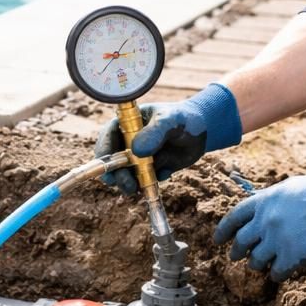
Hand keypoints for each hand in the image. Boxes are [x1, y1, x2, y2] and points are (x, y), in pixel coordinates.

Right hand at [95, 82, 242, 193]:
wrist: (202, 132)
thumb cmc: (183, 118)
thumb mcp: (171, 120)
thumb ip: (155, 132)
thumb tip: (136, 151)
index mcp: (126, 124)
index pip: (108, 137)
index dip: (104, 153)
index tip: (107, 168)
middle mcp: (128, 142)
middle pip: (112, 161)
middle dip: (117, 175)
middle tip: (127, 185)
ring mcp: (138, 158)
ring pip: (125, 175)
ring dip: (130, 184)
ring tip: (141, 188)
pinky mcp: (149, 171)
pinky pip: (144, 182)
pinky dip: (150, 183)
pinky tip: (166, 172)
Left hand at [213, 166, 305, 281]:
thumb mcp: (292, 187)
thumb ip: (273, 199)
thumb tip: (264, 209)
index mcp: (264, 200)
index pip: (234, 217)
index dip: (223, 230)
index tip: (218, 240)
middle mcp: (265, 221)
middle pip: (241, 242)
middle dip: (236, 251)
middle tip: (235, 257)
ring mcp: (276, 240)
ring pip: (255, 260)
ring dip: (258, 264)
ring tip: (263, 265)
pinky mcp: (290, 257)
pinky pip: (275, 272)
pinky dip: (277, 274)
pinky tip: (280, 273)